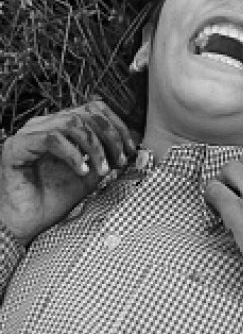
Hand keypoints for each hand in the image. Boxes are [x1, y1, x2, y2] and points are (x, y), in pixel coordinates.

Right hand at [0, 101, 135, 246]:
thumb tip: (135, 138)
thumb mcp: (92, 172)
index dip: (117, 125)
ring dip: (95, 146)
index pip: (95, 109)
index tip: (130, 149)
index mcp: (61, 124)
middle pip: (87, 113)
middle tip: (119, 160)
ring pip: (73, 123)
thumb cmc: (55, 198)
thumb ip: (109, 153)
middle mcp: (45, 123)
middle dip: (111, 136)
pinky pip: (52, 138)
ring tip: (102, 170)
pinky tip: (82, 172)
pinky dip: (74, 154)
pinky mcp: (16, 146)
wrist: (26, 224)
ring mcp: (29, 132)